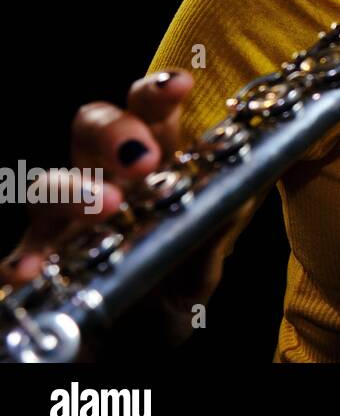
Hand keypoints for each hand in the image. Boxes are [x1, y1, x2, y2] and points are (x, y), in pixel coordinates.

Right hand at [2, 70, 255, 344]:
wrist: (152, 330)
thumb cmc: (181, 269)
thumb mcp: (211, 243)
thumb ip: (223, 216)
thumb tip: (241, 189)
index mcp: (153, 158)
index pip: (149, 109)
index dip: (159, 91)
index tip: (180, 85)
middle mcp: (105, 176)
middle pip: (92, 127)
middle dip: (114, 130)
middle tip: (143, 158)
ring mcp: (68, 218)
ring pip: (49, 183)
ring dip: (73, 189)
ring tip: (106, 205)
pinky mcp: (44, 261)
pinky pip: (22, 252)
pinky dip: (22, 257)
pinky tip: (32, 268)